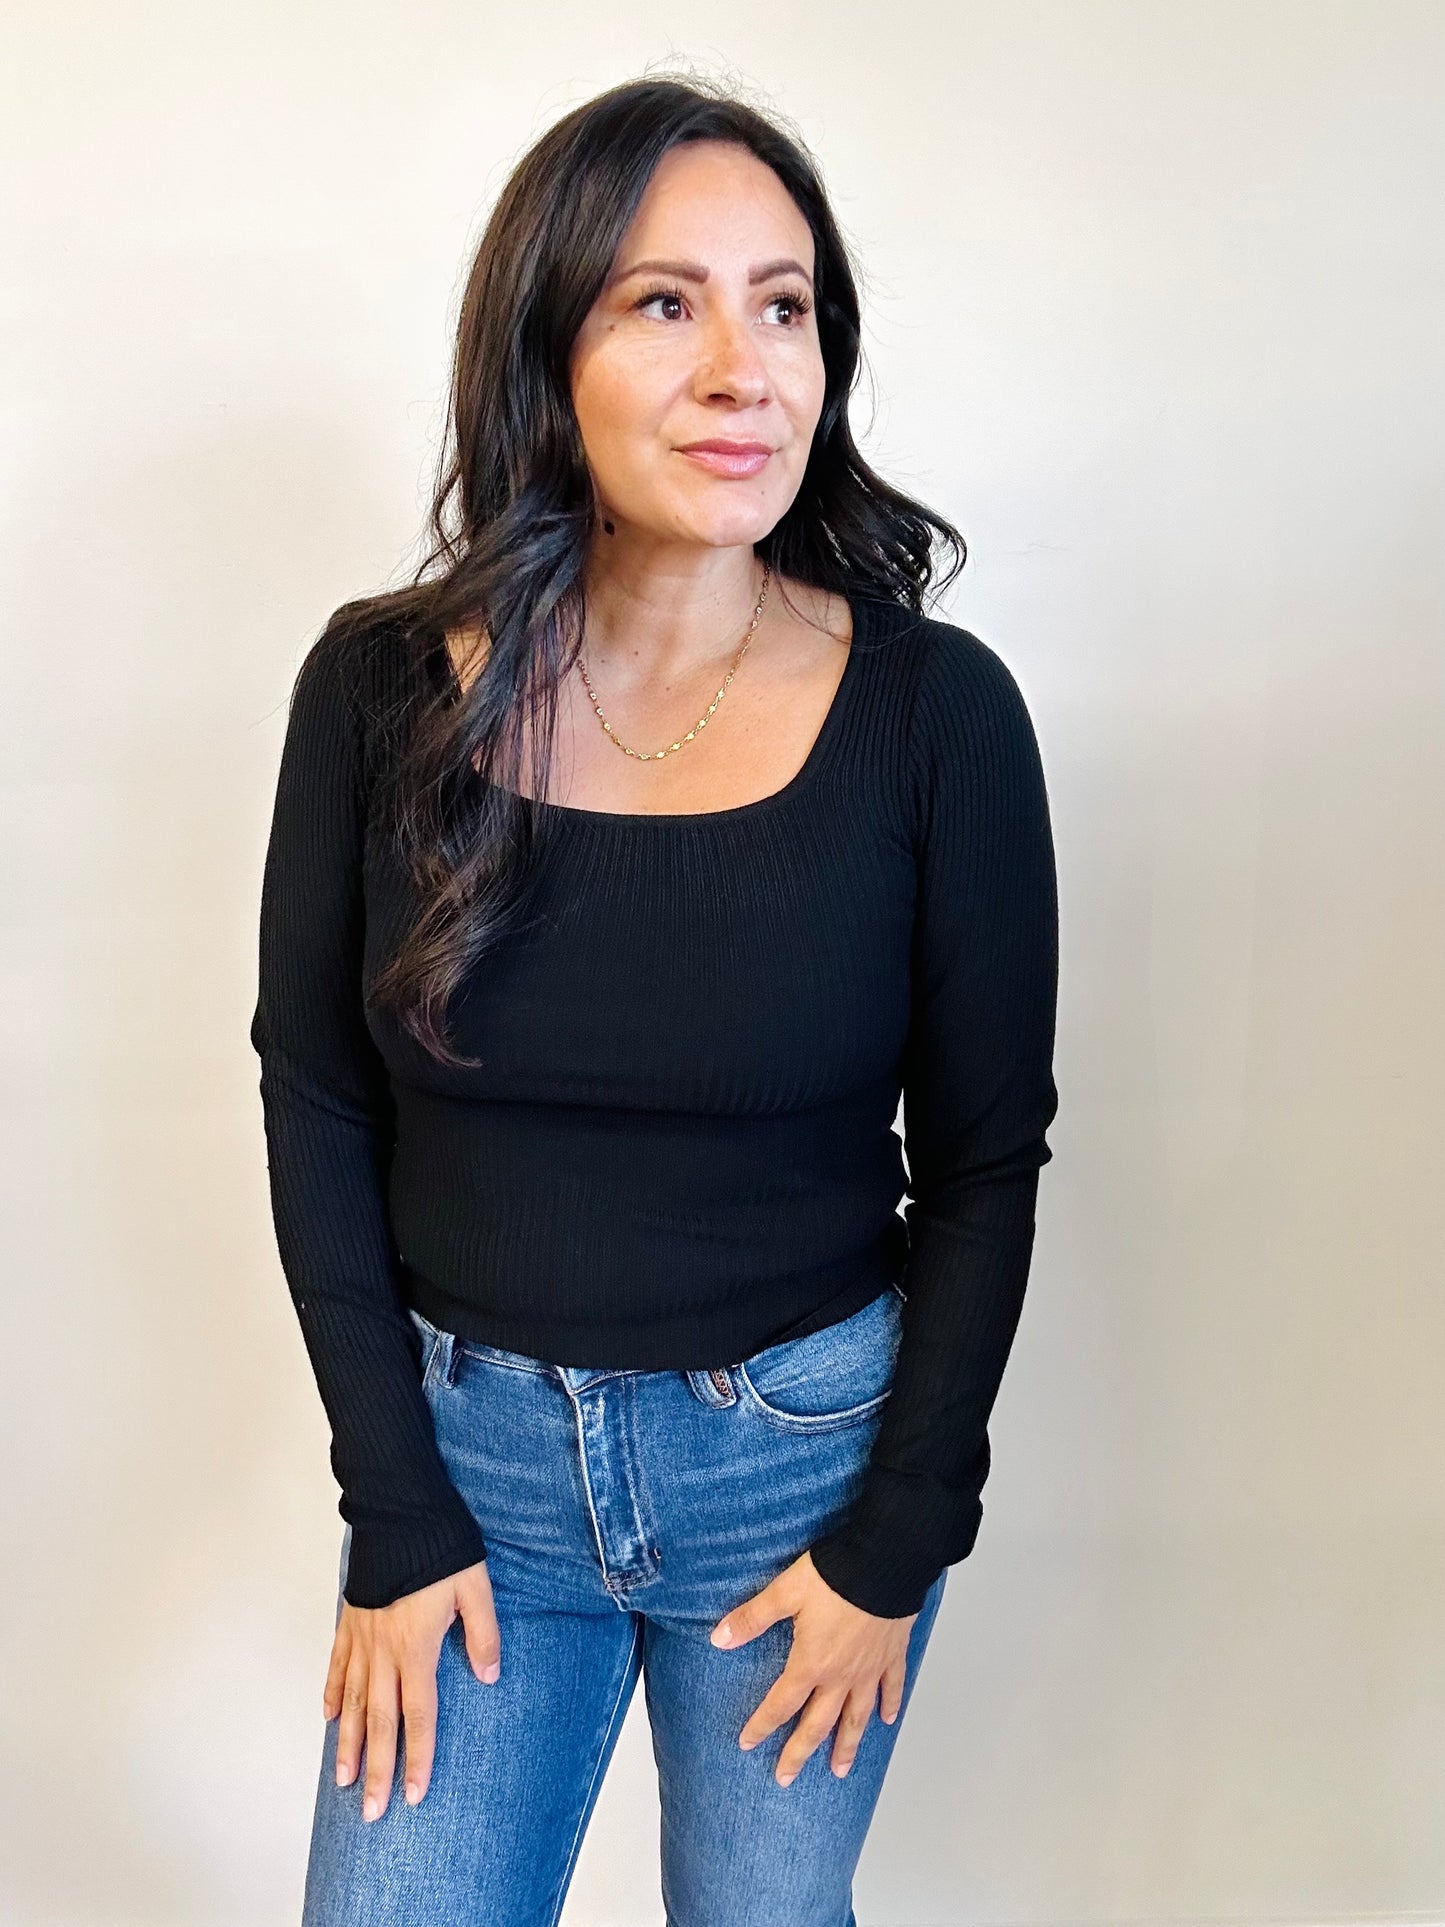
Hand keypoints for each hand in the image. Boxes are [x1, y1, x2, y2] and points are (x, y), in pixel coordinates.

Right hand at [324, 1560, 498, 1820]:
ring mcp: (362, 1638)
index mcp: (416, 1648)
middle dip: (377, 1770)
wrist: (397, 1511)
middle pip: (379, 1722)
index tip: (414, 1795)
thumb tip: (490, 1676)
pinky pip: (337, 1665)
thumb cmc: (440, 1546)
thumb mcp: (475, 1588)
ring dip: (347, 1744)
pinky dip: (332, 1694)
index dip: (417, 1758)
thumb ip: (482, 1634)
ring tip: (344, 1780)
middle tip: (371, 1813)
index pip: (418, 1716)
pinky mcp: (350, 1620)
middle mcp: (384, 1652)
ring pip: (351, 1702)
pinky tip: (328, 1718)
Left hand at [709, 1550, 918, 1786]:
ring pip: (857, 1717)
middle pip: (817, 1724)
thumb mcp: (785, 1592)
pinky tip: (887, 1720)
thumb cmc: (835, 1575)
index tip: (747, 1744)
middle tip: (786, 1777)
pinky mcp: (892, 1655)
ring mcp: (869, 1669)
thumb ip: (752, 1618)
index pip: (781, 1704)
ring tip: (839, 1769)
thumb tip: (719, 1639)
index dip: (761, 1726)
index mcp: (811, 1663)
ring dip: (846, 1745)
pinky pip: (892, 1688)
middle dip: (799, 1753)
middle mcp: (840, 1676)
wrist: (884, 1563)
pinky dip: (890, 1706)